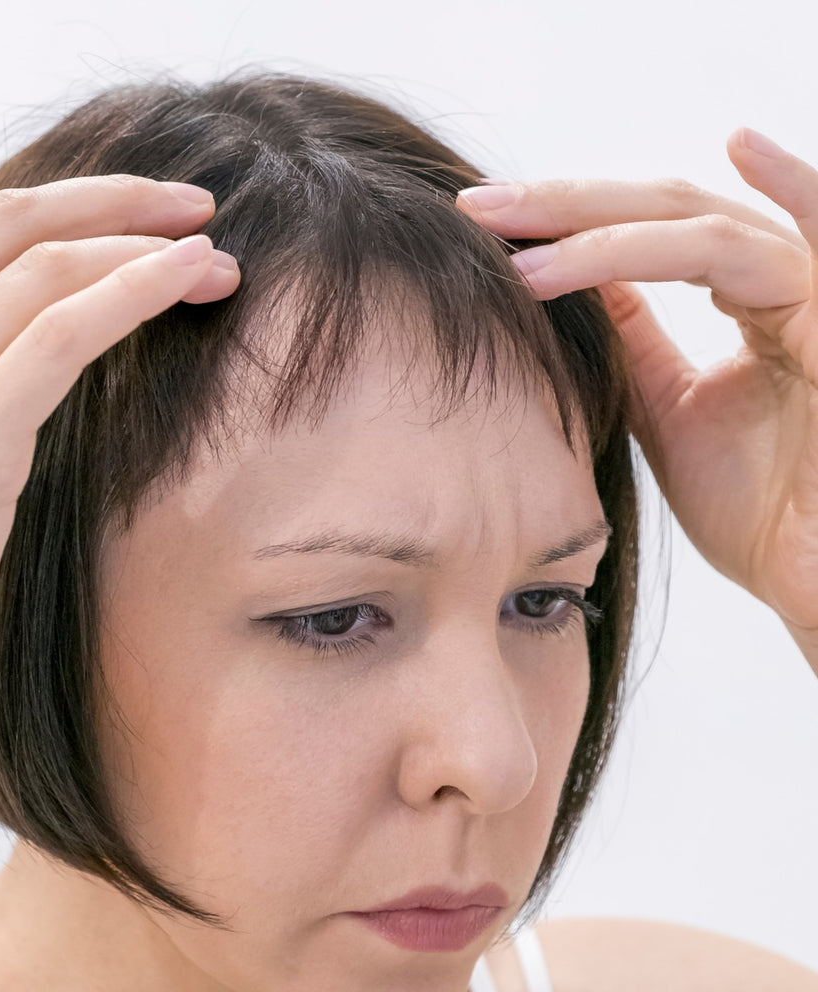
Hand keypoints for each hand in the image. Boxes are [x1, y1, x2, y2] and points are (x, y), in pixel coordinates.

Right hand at [0, 176, 238, 748]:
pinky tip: (189, 280)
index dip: (63, 209)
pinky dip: (135, 292)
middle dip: (113, 201)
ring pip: (42, 269)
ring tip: (213, 257)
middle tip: (193, 205)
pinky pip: (62, 334)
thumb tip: (26, 348)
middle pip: (6, 225)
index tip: (138, 215)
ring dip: (142, 248)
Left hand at [456, 130, 817, 637]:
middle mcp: (782, 285)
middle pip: (665, 214)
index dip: (565, 229)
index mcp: (746, 303)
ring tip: (517, 227)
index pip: (646, 240)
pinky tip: (737, 143)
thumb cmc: (757, 508)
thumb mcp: (670, 411)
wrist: (809, 577)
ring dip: (601, 226)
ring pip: (704, 229)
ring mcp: (816, 298)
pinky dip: (790, 187)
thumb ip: (637, 345)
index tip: (485, 230)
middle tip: (478, 207)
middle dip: (565, 208)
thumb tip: (582, 289)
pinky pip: (801, 250)